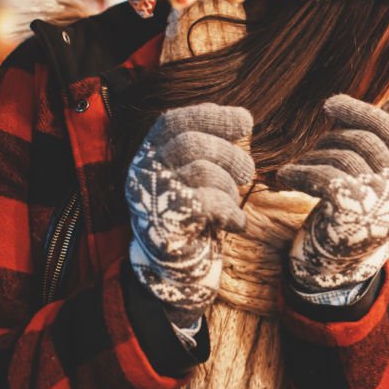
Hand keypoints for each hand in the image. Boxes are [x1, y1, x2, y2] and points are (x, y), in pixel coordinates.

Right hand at [126, 103, 254, 326]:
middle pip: (190, 143)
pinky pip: (208, 203)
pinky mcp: (165, 226)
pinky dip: (231, 212)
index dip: (210, 116)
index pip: (173, 121)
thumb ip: (210, 148)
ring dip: (228, 186)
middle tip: (245, 173)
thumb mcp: (198, 175)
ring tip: (232, 203)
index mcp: (149, 155)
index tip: (245, 120)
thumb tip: (244, 118)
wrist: (176, 272)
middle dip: (228, 154)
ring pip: (202, 170)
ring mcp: (151, 199)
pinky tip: (236, 224)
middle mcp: (143, 173)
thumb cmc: (194, 217)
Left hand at [277, 94, 388, 288]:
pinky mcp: (352, 212)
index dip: (362, 112)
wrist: (337, 266)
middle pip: (365, 141)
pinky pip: (323, 175)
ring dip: (314, 157)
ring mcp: (380, 201)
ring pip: (342, 157)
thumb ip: (386, 140)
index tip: (330, 105)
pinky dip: (299, 172)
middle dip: (332, 138)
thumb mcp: (376, 176)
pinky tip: (284, 177)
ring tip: (298, 167)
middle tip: (313, 148)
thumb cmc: (355, 212)